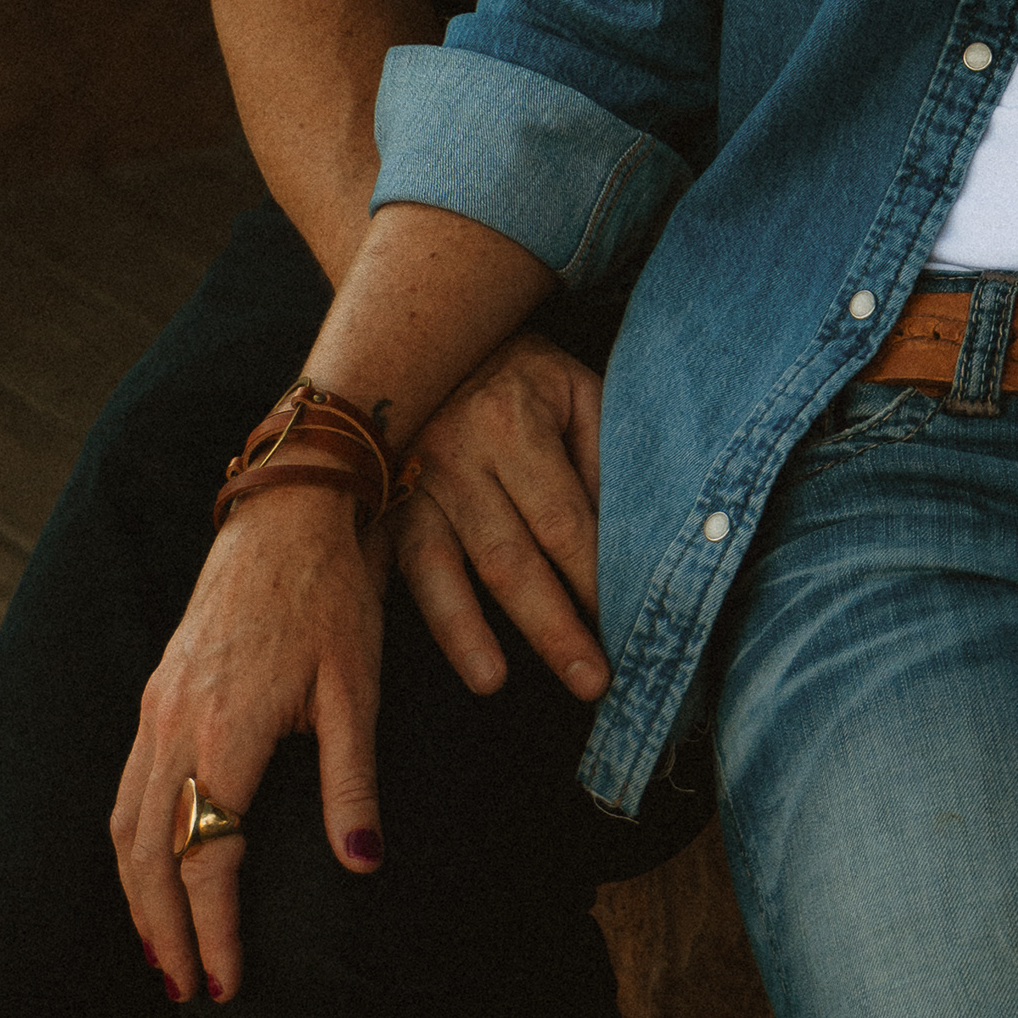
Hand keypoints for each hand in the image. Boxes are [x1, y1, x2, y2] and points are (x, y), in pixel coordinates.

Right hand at [111, 487, 386, 1004]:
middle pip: (150, 854)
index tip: (227, 983)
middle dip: (164, 931)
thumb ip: (352, 781)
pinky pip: (126, 788)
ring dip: (140, 897)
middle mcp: (174, 724)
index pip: (207, 856)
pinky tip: (152, 871)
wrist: (288, 508)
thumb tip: (361, 868)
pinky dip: (132, 845)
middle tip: (189, 993)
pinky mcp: (157, 691)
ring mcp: (157, 706)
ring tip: (163, 954)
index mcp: (224, 730)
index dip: (213, 928)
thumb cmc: (332, 595)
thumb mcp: (356, 687)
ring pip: (127, 824)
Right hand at [390, 329, 609, 705]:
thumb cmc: (525, 376)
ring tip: (495, 682)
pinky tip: (433, 650)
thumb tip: (634, 543)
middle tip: (592, 681)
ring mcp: (412, 482)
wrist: (433, 335)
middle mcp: (457, 455)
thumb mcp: (578, 393)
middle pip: (509, 557)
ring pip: (440, 568)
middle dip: (553, 625)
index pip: (564, 521)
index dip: (596, 580)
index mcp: (514, 422)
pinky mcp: (382, 505)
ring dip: (466, 631)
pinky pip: (396, 567)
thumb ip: (604, 461)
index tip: (629, 627)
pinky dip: (413, 610)